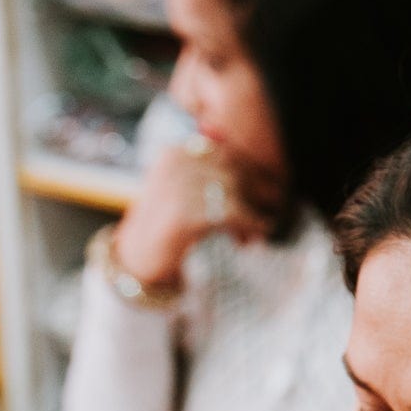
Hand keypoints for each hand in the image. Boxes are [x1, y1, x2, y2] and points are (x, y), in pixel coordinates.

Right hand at [113, 138, 273, 290]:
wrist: (138, 258)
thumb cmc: (168, 225)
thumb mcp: (188, 190)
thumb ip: (214, 173)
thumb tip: (257, 166)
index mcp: (176, 152)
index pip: (226, 152)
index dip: (252, 172)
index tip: (269, 190)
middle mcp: (174, 164)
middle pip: (232, 170)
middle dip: (256, 192)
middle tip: (272, 210)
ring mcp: (176, 187)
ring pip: (234, 191)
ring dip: (253, 212)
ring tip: (260, 230)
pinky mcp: (183, 214)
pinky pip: (230, 213)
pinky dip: (250, 224)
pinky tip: (256, 235)